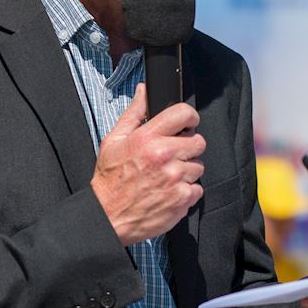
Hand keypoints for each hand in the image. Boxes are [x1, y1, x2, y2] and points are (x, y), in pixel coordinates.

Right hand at [91, 84, 204, 246]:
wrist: (108, 216)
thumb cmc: (110, 179)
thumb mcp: (114, 140)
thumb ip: (133, 113)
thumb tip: (144, 91)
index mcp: (148, 138)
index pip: (184, 114)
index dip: (189, 118)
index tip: (187, 124)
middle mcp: (164, 156)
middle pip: (198, 141)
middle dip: (188, 147)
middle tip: (172, 156)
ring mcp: (175, 178)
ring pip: (198, 166)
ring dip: (186, 171)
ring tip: (166, 176)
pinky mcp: (182, 199)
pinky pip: (197, 189)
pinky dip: (186, 191)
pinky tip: (169, 191)